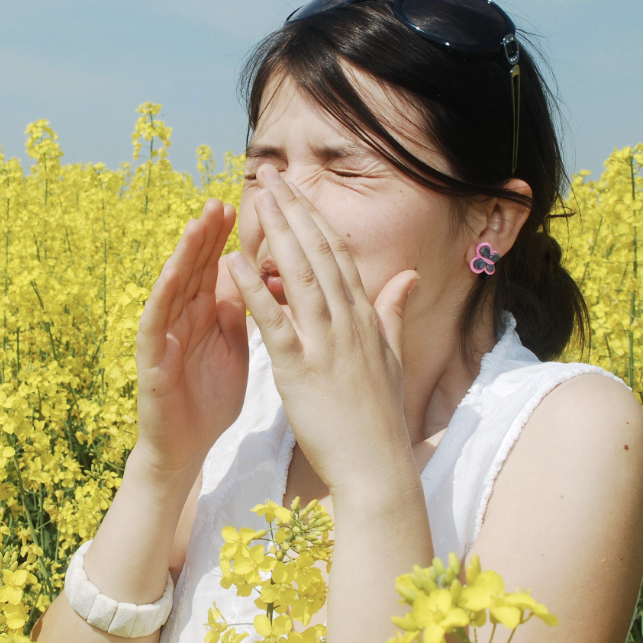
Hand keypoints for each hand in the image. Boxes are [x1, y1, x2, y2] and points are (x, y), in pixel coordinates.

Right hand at [133, 197, 249, 479]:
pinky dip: (163, 296)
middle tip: (220, 200)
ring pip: (173, 286)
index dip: (227, 238)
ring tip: (197, 224)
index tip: (246, 206)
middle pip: (194, 268)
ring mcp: (164, 335)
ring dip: (184, 254)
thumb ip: (238, 313)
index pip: (216, 267)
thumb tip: (253, 275)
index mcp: (205, 314)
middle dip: (207, 234)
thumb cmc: (210, 399)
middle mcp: (182, 317)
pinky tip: (173, 274)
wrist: (187, 448)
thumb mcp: (234, 348)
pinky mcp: (151, 359)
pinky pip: (155, 322)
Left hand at [224, 165, 419, 496]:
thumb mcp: (391, 357)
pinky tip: (233, 263)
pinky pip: (274, 322)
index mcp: (364, 317)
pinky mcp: (300, 369)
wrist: (377, 466)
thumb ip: (393, 312)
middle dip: (294, 210)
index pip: (338, 254)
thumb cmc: (379, 416)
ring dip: (277, 234)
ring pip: (300, 276)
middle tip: (271, 176)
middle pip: (319, 253)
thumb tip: (409, 276)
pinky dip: (253, 290)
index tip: (296, 191)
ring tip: (258, 200)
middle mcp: (348, 322)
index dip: (315, 218)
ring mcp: (326, 343)